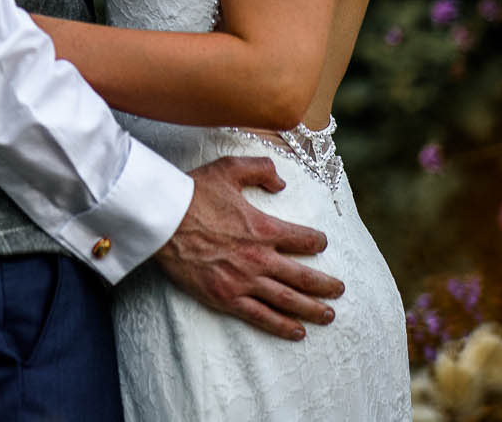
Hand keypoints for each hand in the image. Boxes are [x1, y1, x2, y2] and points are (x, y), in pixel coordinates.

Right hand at [154, 154, 344, 340]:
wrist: (162, 218)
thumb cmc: (193, 192)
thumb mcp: (229, 168)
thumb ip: (261, 169)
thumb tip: (282, 183)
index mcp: (264, 227)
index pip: (303, 239)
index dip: (317, 242)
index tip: (321, 244)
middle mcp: (260, 257)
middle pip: (303, 276)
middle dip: (325, 285)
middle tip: (340, 290)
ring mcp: (244, 280)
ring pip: (287, 299)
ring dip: (312, 309)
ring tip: (329, 315)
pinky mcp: (226, 297)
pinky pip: (260, 316)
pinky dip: (281, 325)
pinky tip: (297, 332)